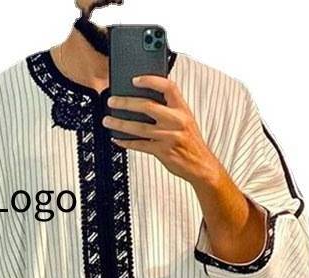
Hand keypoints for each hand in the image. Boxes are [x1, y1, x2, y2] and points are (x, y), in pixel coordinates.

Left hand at [103, 76, 223, 186]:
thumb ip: (170, 108)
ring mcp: (169, 137)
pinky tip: (118, 139)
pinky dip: (127, 142)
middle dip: (126, 103)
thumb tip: (146, 98)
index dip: (151, 80)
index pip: (168, 87)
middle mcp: (176, 121)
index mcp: (182, 109)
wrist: (200, 165)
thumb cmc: (191, 141)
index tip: (135, 80)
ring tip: (108, 121)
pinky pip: (140, 145)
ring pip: (139, 127)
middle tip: (112, 101)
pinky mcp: (162, 152)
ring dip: (120, 124)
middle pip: (147, 106)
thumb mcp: (186, 119)